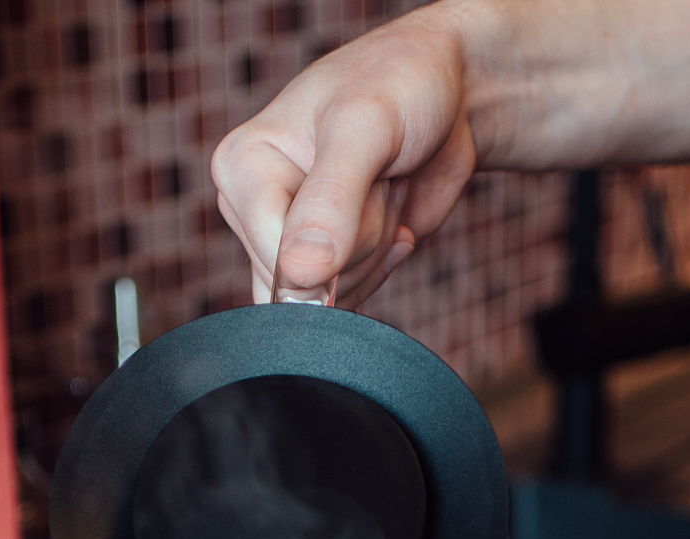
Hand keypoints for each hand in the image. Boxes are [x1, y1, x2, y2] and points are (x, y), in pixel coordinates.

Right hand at [211, 10, 480, 306]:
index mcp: (242, 167)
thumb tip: (299, 274)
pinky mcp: (325, 261)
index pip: (278, 253)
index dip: (340, 235)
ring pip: (332, 296)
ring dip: (378, 245)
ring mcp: (290, 238)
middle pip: (308, 280)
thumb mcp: (366, 126)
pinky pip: (348, 302)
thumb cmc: (400, 85)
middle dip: (363, 236)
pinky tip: (392, 216)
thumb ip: (331, 200)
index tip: (365, 173)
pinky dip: (385, 264)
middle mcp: (255, 206)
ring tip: (381, 185)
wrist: (446, 92)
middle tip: (378, 176)